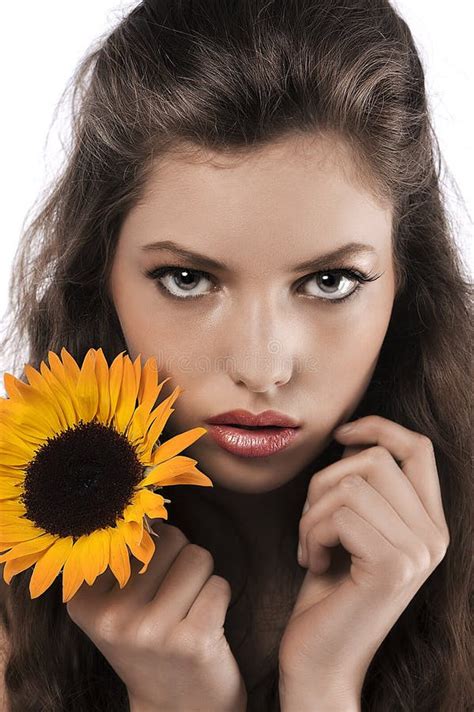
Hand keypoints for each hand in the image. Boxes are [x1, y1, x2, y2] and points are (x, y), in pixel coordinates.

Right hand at [66, 522, 246, 711]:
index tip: (148, 579)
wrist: (176, 708)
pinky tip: (204, 625)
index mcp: (85, 599)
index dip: (153, 546)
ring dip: (202, 579)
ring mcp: (151, 631)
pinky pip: (219, 585)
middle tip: (172, 597)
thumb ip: (123, 555)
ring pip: (198, 557)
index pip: (135, 531)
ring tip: (188, 610)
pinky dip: (219, 599)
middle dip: (181, 560)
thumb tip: (149, 508)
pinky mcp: (191, 641)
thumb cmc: (151, 639)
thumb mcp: (117, 603)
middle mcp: (113, 616)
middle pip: (171, 538)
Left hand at [278, 415, 449, 710]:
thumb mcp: (348, 529)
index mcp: (428, 523)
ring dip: (312, 513)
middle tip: (310, 524)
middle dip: (324, 483)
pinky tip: (310, 563)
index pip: (418, 449)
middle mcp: (434, 536)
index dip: (378, 427)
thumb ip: (362, 487)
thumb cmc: (327, 591)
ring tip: (309, 547)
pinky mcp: (393, 567)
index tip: (341, 434)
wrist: (319, 660)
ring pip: (351, 485)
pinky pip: (339, 514)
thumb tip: (354, 438)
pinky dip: (310, 533)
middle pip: (375, 459)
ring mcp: (419, 552)